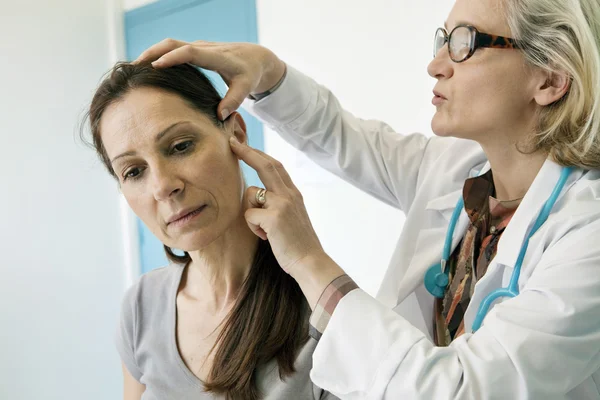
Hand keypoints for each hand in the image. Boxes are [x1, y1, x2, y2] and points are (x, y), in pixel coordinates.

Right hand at [135, 39, 285, 119]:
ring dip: (152, 53)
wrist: (256, 58)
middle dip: (152, 52)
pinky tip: (148, 68)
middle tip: (133, 66)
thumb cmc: (250, 74)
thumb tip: (220, 116)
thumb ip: (234, 101)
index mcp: (216, 57)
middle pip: (173, 43)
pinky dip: (159, 55)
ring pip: (170, 44)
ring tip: (134, 68)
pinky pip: (174, 49)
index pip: (189, 53)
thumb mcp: (246, 88)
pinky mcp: (196, 50)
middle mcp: (205, 48)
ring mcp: (199, 47)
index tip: (154, 66)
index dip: (171, 58)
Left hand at [229, 138, 346, 306]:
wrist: (310, 262)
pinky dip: (253, 228)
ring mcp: (282, 204)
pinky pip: (249, 215)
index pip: (275, 166)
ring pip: (250, 193)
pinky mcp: (274, 217)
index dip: (258, 154)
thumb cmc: (297, 245)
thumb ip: (278, 203)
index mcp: (293, 194)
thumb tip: (258, 196)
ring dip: (250, 212)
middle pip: (265, 164)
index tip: (244, 145)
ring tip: (265, 231)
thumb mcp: (291, 217)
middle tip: (231, 142)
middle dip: (246, 151)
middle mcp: (289, 194)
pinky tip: (267, 238)